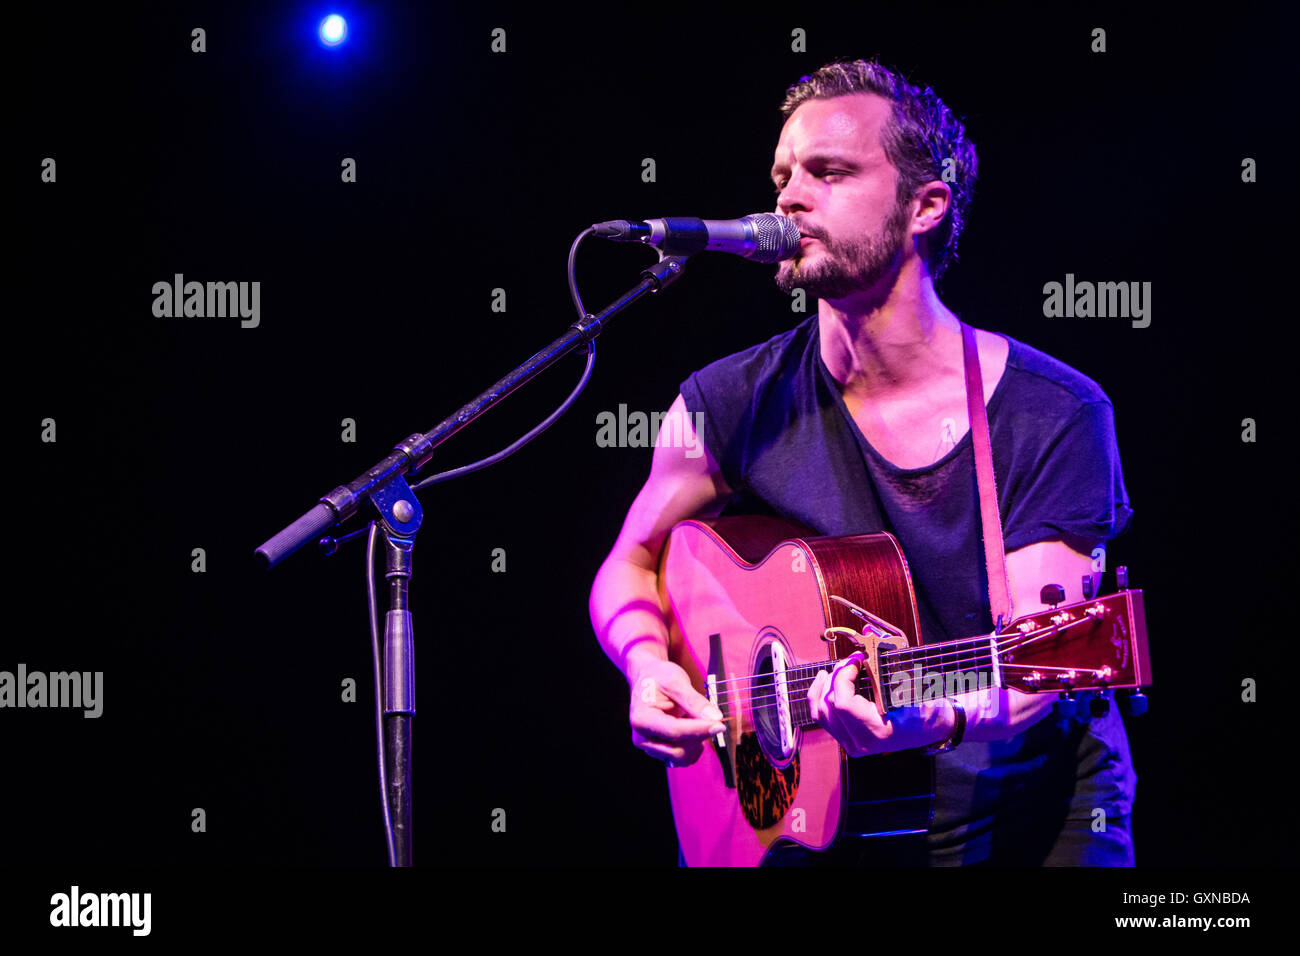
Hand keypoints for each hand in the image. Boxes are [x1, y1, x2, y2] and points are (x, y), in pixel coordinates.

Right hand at [627, 658, 726, 767]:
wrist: (647, 678)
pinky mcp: (658, 751)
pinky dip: (692, 746)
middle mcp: (642, 738)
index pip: (674, 731)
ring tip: (697, 720)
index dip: (699, 730)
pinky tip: (692, 728)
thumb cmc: (658, 677)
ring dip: (696, 743)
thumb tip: (715, 718)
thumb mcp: (676, 680)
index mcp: (641, 719)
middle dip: (698, 738)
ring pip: (681, 757)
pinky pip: (681, 757)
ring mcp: (650, 746)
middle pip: (678, 751)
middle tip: (711, 719)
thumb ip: (695, 701)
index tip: (719, 725)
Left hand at [806, 652, 951, 755]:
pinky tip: (823, 681)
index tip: (856, 659)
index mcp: (878, 731)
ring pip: (821, 711)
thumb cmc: (927, 708)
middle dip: (836, 677)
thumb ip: (889, 660)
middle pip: (830, 705)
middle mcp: (861, 742)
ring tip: (836, 669)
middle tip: (851, 662)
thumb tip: (867, 631)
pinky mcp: (849, 740)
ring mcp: (853, 743)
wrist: (933, 729)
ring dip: (825, 686)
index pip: (844, 703)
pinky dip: (819, 698)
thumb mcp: (914, 685)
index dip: (844, 675)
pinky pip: (823, 718)